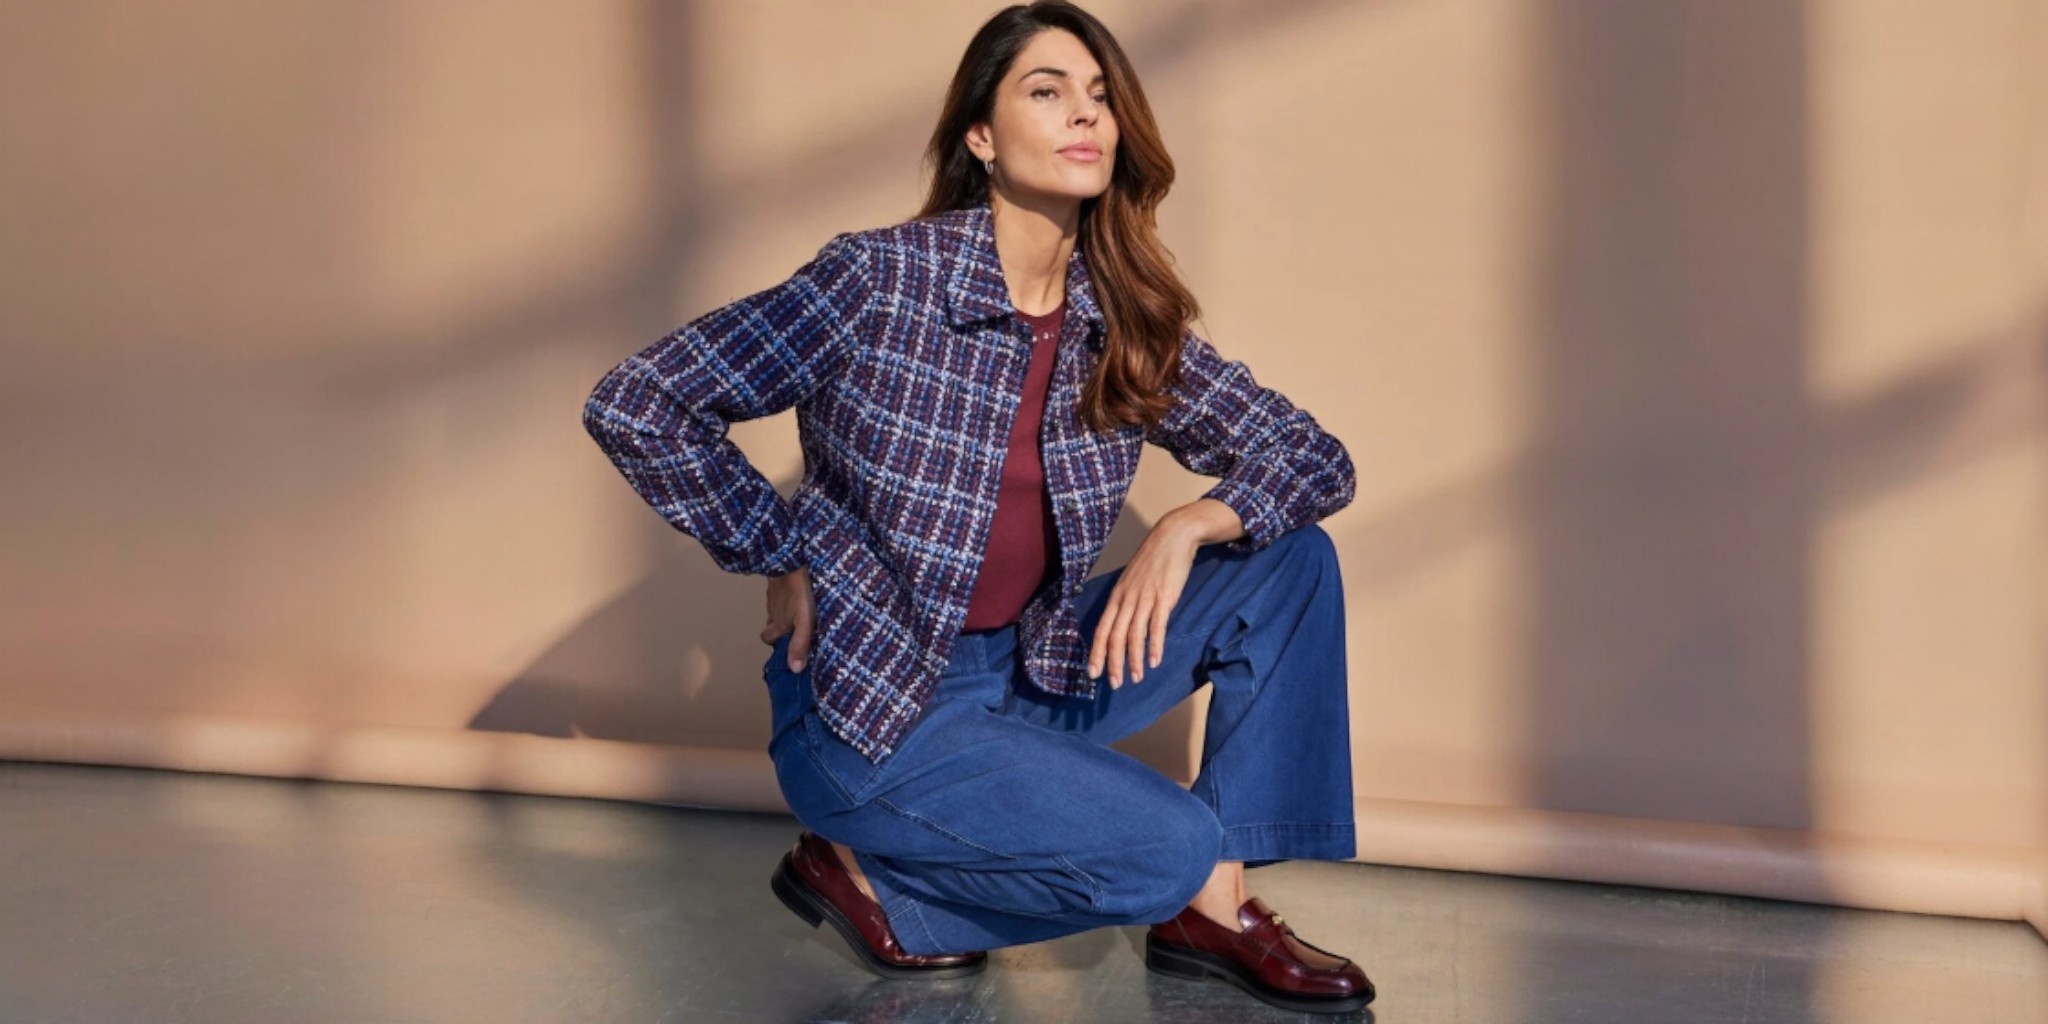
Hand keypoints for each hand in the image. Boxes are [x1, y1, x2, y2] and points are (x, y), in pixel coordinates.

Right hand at [763, 566, 815, 671]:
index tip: (786, 644)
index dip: (775, 642)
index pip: (768, 638)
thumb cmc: (800, 592)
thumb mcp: (805, 621)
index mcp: (779, 623)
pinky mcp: (778, 581)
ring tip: (800, 610)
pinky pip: (779, 593)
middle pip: (771, 622)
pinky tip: (798, 593)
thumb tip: (795, 669)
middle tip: (795, 626)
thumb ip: (800, 644)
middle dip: (779, 627)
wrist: (790, 560)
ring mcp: (774, 595)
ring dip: (784, 611)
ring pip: (775, 608)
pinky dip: (786, 596)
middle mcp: (773, 610)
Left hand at [1086, 520, 1197, 687]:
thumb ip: (1127, 601)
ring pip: (1134, 635)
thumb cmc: (1154, 560)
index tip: (1092, 673)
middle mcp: (1127, 599)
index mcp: (1117, 596)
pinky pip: (1156, 626)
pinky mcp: (1164, 598)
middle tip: (1113, 684)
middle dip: (1113, 663)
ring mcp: (1145, 598)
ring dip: (1134, 660)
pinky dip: (1154, 646)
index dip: (1096, 653)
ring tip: (1135, 679)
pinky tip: (1154, 661)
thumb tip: (1123, 622)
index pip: (1101, 630)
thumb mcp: (1133, 580)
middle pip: (1114, 637)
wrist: (1173, 536)